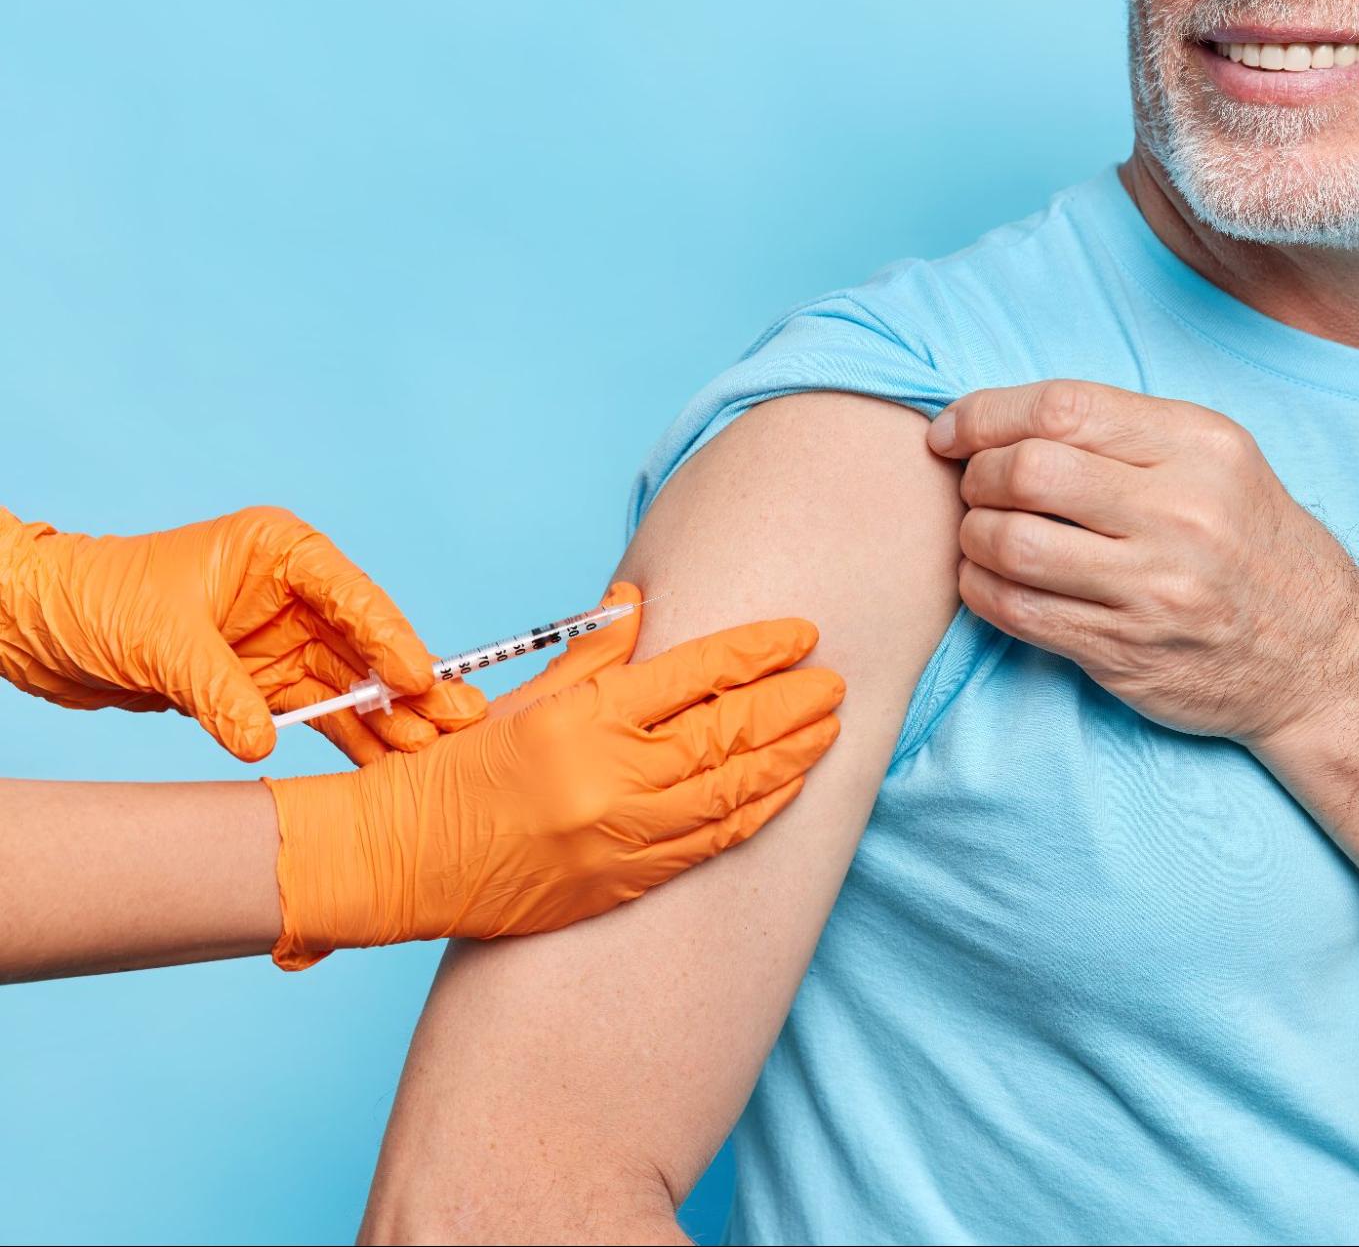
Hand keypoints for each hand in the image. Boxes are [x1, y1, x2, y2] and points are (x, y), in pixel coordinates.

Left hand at [0, 505, 484, 763]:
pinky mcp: (268, 682)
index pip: (351, 594)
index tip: (418, 678)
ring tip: (430, 754)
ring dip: (388, 720)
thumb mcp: (161, 641)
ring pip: (351, 685)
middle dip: (409, 685)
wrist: (40, 628)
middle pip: (366, 644)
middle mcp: (294, 593)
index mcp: (280, 551)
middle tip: (457, 719)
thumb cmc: (94, 601)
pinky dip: (349, 739)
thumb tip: (262, 742)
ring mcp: (285, 639)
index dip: (390, 637)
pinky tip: (385, 764)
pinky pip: (321, 713)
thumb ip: (219, 691)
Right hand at [262, 616, 843, 968]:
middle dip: (791, 707)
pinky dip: (754, 815)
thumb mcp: (520, 700)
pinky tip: (786, 790)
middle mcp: (610, 779)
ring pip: (731, 793)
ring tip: (830, 731)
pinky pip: (708, 846)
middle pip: (728, 734)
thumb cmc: (454, 773)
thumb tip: (640, 599)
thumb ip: (592, 654)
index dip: (758, 653)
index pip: (695, 674)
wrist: (398, 865)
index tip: (803, 636)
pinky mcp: (621, 885)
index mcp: (583, 720)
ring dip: (789, 760)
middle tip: (834, 684)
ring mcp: (620, 838)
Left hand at [927, 379, 1358, 748]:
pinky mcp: (1126, 652)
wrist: (1320, 660)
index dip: (985, 414)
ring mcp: (1154, 589)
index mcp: (1200, 447)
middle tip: (974, 487)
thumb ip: (1125, 434)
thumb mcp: (1219, 462)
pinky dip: (981, 590)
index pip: (1062, 408)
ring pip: (1011, 545)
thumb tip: (1000, 419)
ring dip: (972, 536)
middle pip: (1027, 472)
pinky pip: (1019, 613)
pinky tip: (988, 580)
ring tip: (979, 535)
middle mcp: (1181, 513)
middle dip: (976, 476)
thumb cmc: (1253, 546)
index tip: (952, 430)